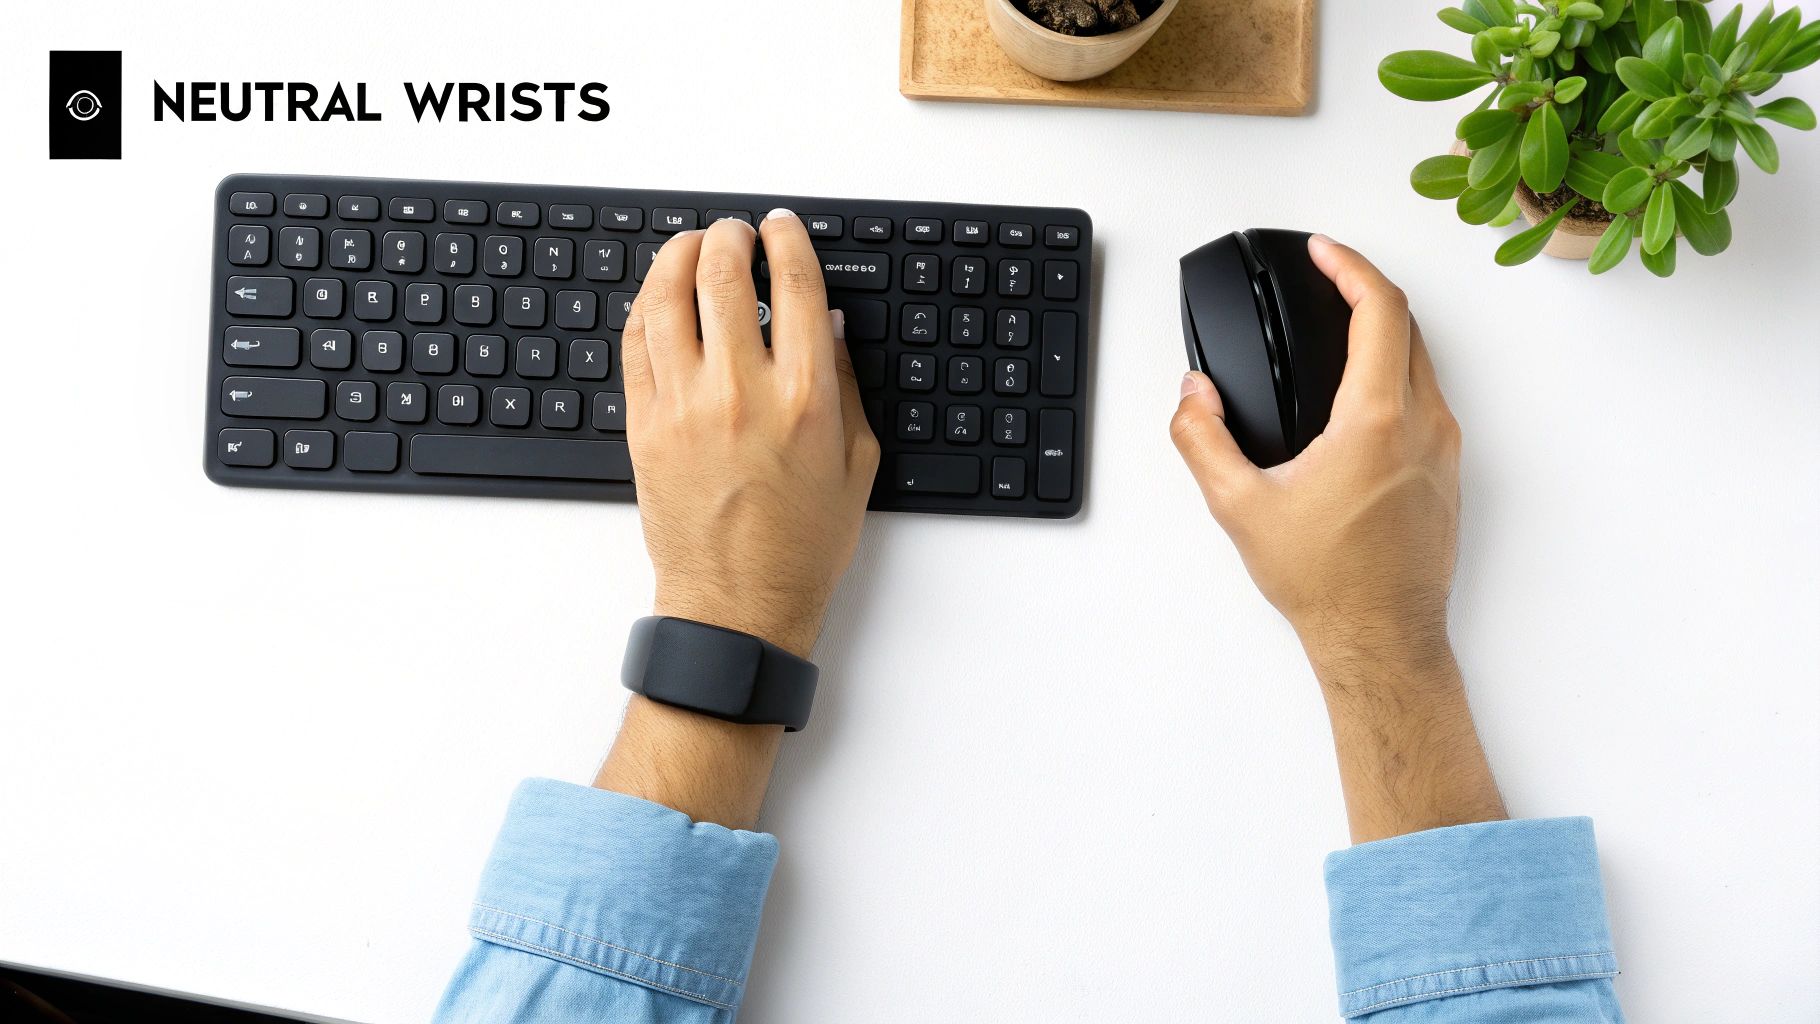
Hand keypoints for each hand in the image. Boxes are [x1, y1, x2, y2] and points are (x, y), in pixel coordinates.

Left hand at [622, 212, 879, 657]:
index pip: (795, 287)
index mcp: (805, 398)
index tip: (783, 227)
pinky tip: (660, 299)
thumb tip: (826, 326)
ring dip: (679, 258)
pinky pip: (635, 344)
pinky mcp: (644, 426)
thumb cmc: (800, 543)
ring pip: (667, 300)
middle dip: (730, 237)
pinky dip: (646, 309)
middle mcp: (741, 392)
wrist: (738, 602)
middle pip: (724, 277)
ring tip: (692, 247)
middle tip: (736, 231)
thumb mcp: (856, 461)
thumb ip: (844, 384)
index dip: (789, 241)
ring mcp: (685, 407)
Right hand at [1170, 235, 1462, 671]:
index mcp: (1376, 421)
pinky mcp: (1448, 473)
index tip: (1323, 252)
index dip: (1350, 266)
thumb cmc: (1326, 583)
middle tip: (1327, 277)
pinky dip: (1397, 371)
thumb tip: (1193, 396)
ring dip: (1385, 330)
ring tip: (1340, 325)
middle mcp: (1423, 425)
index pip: (1381, 310)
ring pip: (1424, 361)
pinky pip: (1428, 398)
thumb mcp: (1239, 507)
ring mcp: (1443, 449)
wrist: (1380, 639)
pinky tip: (1358, 391)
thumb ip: (1203, 440)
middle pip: (1409, 324)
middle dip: (1366, 288)